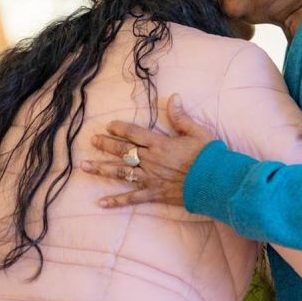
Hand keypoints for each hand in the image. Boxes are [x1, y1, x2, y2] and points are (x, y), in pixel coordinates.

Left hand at [81, 95, 214, 207]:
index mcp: (160, 144)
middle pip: (123, 151)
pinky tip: (101, 203)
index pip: (134, 134)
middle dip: (106, 145)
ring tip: (84, 167)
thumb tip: (173, 97)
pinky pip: (132, 198)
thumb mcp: (197, 132)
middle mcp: (151, 160)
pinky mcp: (155, 194)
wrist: (216, 182)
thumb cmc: (210, 157)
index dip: (120, 129)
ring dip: (102, 169)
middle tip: (92, 141)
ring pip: (121, 172)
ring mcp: (151, 178)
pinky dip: (116, 201)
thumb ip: (181, 117)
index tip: (108, 126)